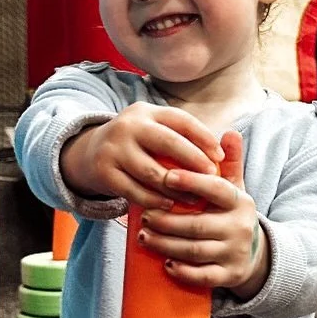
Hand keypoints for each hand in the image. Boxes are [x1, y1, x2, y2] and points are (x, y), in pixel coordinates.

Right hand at [60, 102, 223, 208]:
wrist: (90, 152)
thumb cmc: (138, 145)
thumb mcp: (155, 131)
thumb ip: (183, 137)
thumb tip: (226, 150)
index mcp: (147, 112)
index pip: (181, 120)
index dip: (203, 138)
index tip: (220, 157)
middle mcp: (129, 126)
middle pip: (168, 143)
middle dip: (193, 161)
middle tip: (211, 178)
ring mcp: (114, 148)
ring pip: (152, 172)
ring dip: (176, 187)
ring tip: (194, 197)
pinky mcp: (104, 172)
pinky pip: (135, 191)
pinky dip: (154, 200)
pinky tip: (169, 206)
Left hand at [137, 132, 269, 297]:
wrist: (255, 255)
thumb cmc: (232, 216)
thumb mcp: (235, 190)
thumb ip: (230, 163)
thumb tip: (230, 132)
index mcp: (240, 202)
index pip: (216, 189)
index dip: (192, 182)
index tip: (167, 177)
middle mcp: (240, 228)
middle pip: (197, 224)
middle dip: (167, 221)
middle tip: (144, 215)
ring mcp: (235, 254)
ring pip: (194, 251)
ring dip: (166, 245)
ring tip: (145, 236)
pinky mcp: (229, 276)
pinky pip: (203, 277)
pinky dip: (183, 271)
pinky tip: (166, 264)